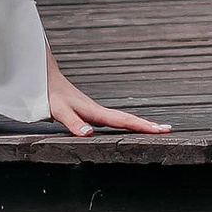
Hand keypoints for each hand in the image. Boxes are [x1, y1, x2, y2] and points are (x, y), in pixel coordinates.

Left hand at [47, 50, 169, 138]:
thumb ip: (73, 122)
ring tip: (156, 129)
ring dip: (139, 123)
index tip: (161, 130)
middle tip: (168, 130)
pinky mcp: (89, 112)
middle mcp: (98, 111)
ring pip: (122, 118)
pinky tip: (127, 126)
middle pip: (127, 118)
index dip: (142, 126)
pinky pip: (112, 119)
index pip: (123, 121)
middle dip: (147, 125)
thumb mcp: (59, 110)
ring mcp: (95, 111)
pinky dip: (126, 122)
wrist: (43, 78)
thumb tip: (89, 134)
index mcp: (94, 112)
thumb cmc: (49, 95)